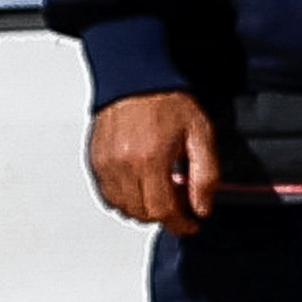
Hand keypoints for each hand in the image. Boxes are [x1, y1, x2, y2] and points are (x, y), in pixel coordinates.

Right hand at [89, 91, 224, 235]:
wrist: (135, 77)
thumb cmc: (166, 100)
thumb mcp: (200, 134)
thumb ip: (205, 175)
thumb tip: (202, 207)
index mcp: (150, 159)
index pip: (162, 212)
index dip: (180, 224)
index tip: (190, 223)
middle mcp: (123, 165)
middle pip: (142, 214)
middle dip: (164, 214)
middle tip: (178, 199)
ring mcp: (105, 164)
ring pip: (123, 208)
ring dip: (143, 208)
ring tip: (158, 188)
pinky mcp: (95, 160)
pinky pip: (107, 195)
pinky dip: (124, 198)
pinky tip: (138, 183)